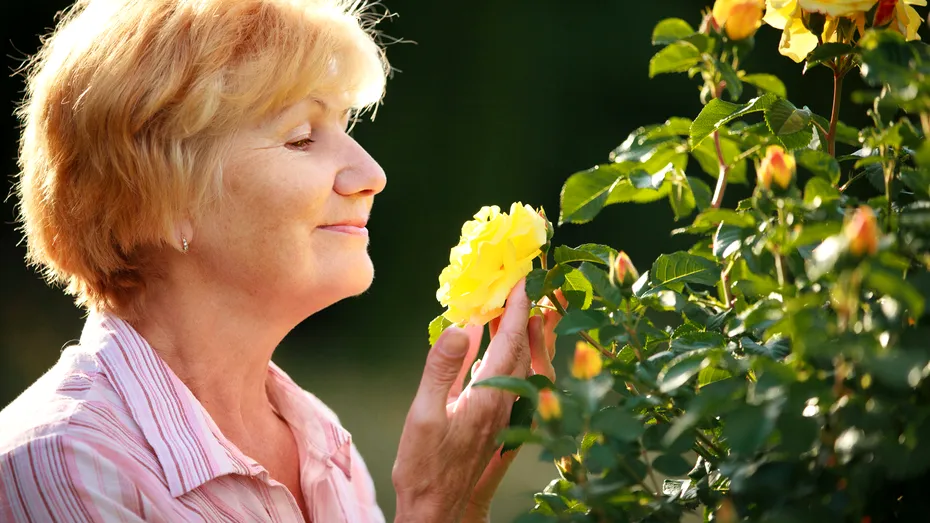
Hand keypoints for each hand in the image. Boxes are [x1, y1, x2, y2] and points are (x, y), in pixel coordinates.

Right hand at [392, 283, 562, 522]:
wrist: (437, 510)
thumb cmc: (425, 467)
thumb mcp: (424, 414)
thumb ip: (441, 368)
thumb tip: (459, 326)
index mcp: (489, 397)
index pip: (510, 341)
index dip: (517, 308)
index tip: (522, 279)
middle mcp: (503, 402)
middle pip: (522, 348)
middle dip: (524, 313)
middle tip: (522, 283)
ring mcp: (501, 413)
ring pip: (517, 362)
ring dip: (516, 332)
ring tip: (507, 306)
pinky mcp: (493, 420)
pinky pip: (506, 376)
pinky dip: (503, 352)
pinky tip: (486, 343)